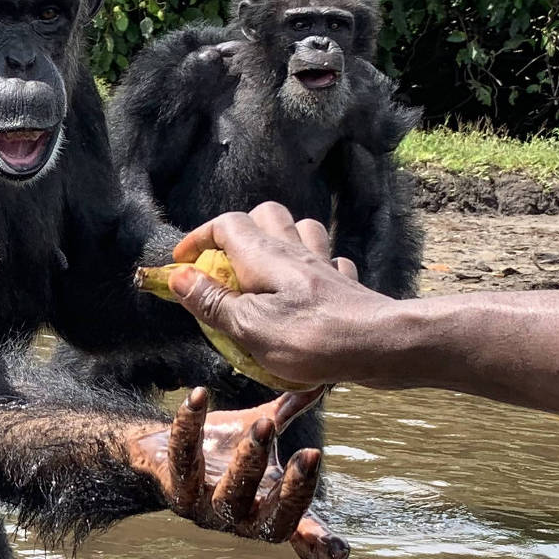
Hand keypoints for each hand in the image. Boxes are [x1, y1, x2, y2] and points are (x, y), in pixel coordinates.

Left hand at [120, 388, 349, 558]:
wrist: (162, 449)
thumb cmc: (221, 449)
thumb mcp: (261, 434)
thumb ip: (289, 413)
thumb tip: (321, 382)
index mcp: (265, 510)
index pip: (296, 530)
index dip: (317, 541)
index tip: (340, 549)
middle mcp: (238, 518)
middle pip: (269, 519)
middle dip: (291, 490)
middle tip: (311, 454)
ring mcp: (204, 509)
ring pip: (229, 496)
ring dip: (249, 461)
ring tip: (265, 425)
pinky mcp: (174, 489)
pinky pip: (183, 458)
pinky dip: (189, 425)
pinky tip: (197, 395)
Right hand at [168, 203, 400, 390]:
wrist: (380, 344)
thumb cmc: (311, 338)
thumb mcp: (249, 328)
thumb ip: (213, 302)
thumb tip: (178, 277)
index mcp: (263, 257)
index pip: (225, 225)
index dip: (198, 238)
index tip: (182, 263)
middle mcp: (293, 251)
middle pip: (265, 215)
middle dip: (240, 230)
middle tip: (226, 264)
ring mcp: (323, 265)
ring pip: (301, 229)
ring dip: (280, 241)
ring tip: (267, 271)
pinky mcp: (346, 284)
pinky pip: (329, 261)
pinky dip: (314, 268)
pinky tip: (311, 288)